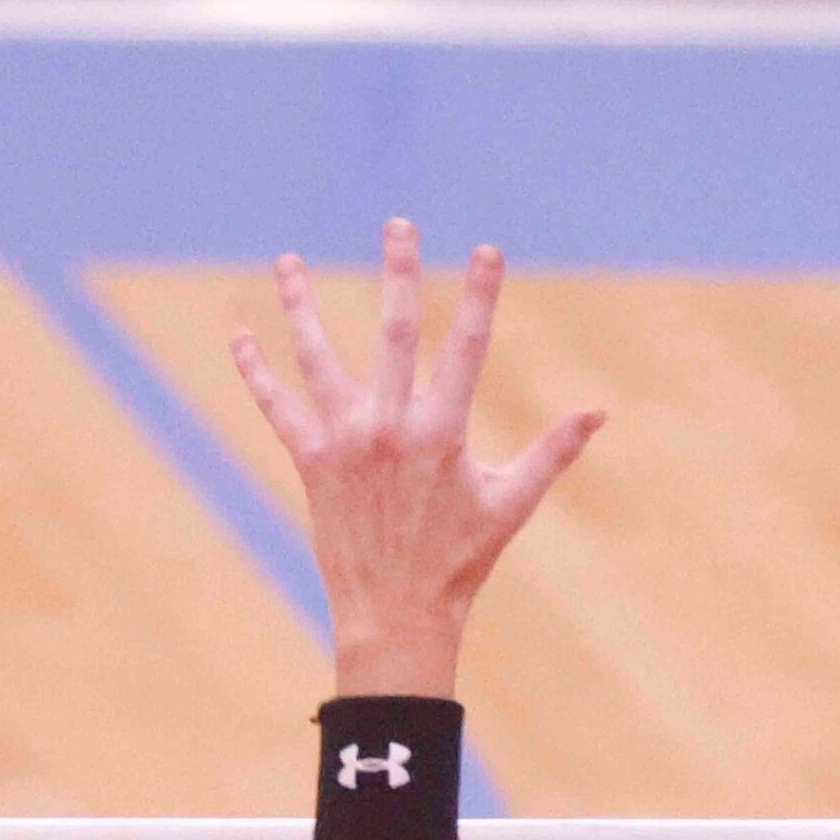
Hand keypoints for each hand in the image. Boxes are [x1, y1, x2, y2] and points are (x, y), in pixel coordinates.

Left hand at [230, 218, 604, 698]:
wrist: (396, 615)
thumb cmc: (461, 558)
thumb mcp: (513, 503)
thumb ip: (553, 451)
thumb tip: (599, 411)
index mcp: (443, 432)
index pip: (467, 347)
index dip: (481, 295)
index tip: (488, 250)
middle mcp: (390, 427)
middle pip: (395, 333)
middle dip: (399, 273)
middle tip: (398, 224)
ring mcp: (344, 441)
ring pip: (318, 358)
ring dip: (300, 306)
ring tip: (285, 262)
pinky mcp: (310, 462)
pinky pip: (277, 408)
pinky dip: (256, 373)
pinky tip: (240, 337)